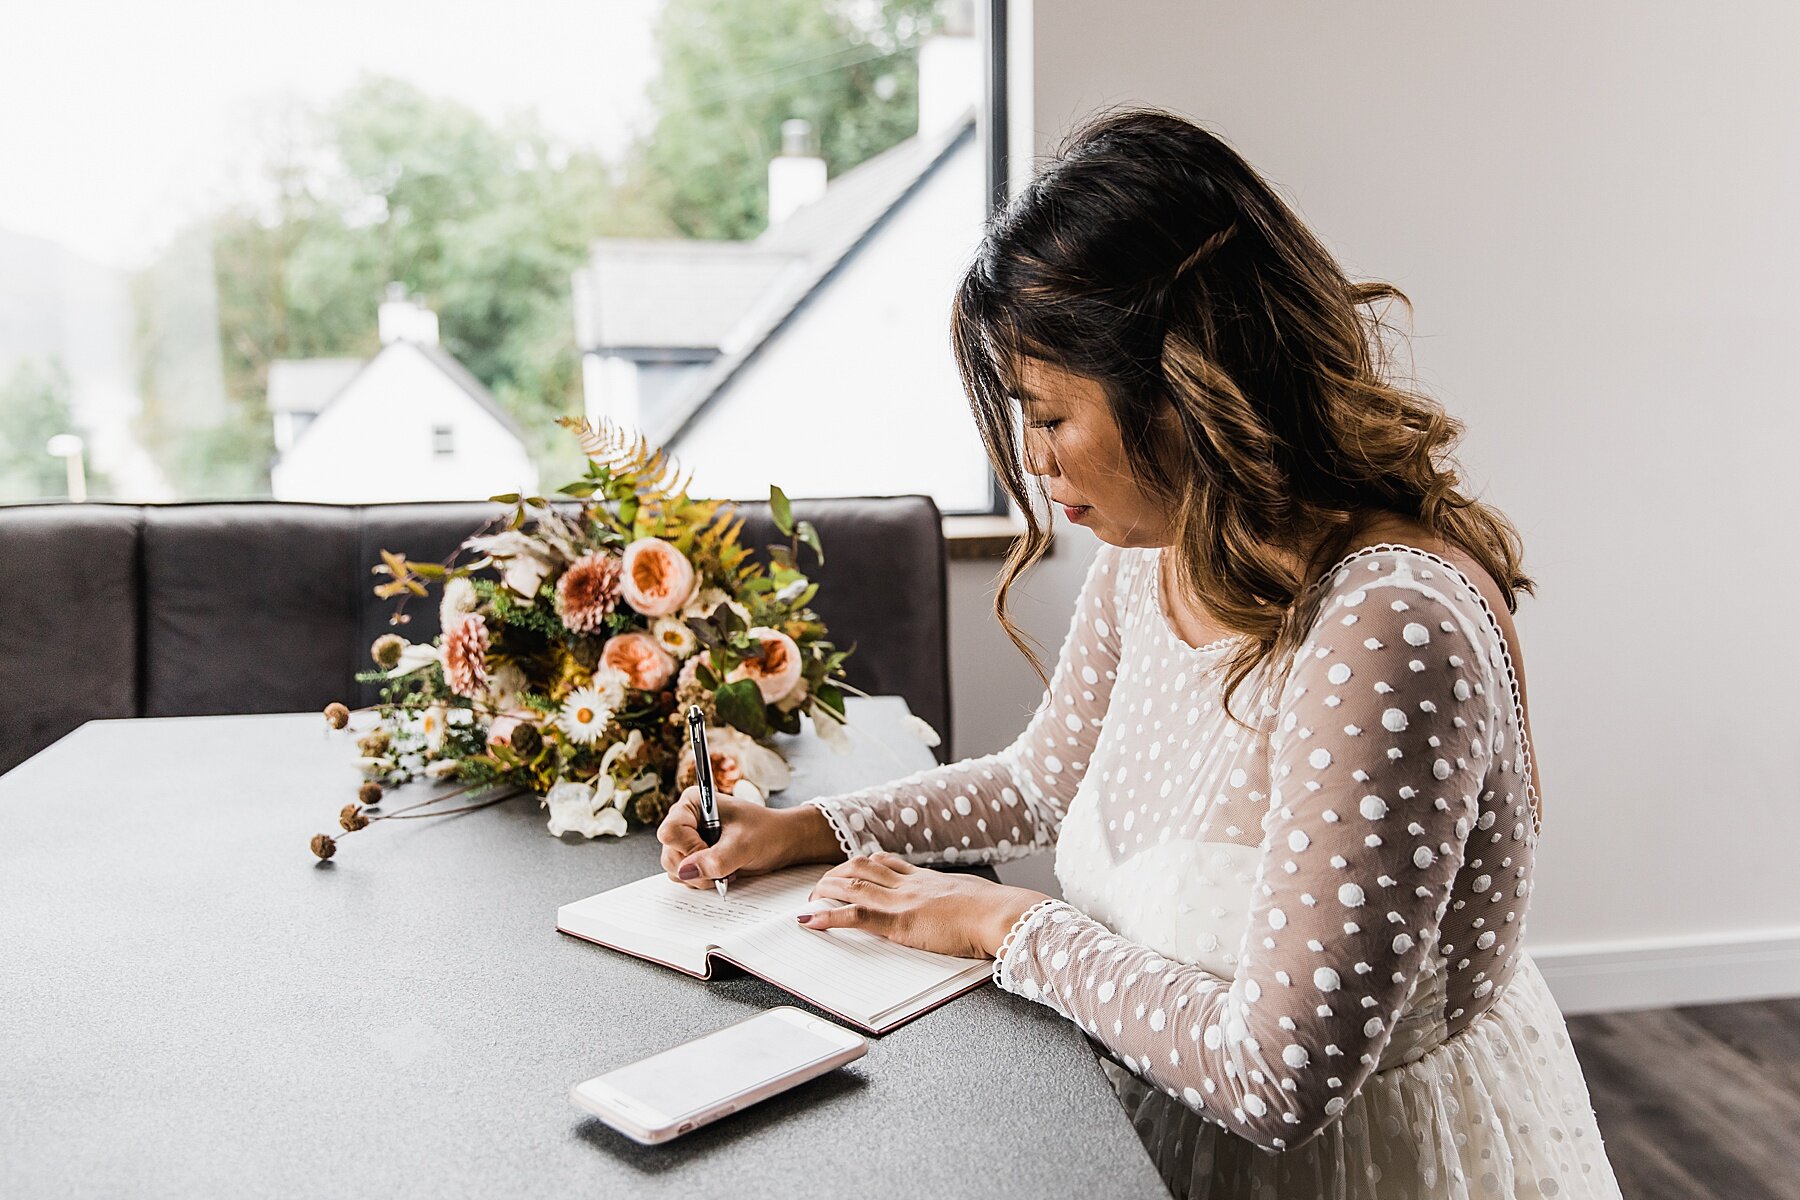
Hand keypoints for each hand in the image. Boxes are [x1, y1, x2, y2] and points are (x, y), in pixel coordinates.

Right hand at [657, 787, 838, 888]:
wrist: (780, 842)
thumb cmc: (766, 832)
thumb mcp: (743, 845)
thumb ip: (715, 859)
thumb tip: (686, 871)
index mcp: (693, 804)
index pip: (670, 831)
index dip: (688, 848)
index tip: (710, 852)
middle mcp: (686, 820)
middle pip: (669, 854)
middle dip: (696, 867)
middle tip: (723, 865)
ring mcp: (688, 840)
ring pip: (675, 869)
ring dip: (700, 877)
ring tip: (726, 868)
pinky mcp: (694, 857)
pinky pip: (685, 877)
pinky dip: (702, 881)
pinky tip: (723, 873)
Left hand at [798, 852, 1049, 959]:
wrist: (1001, 915)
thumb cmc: (997, 912)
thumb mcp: (976, 898)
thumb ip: (963, 899)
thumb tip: (971, 906)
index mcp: (928, 879)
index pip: (888, 863)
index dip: (864, 864)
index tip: (851, 867)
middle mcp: (910, 885)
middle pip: (862, 869)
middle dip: (835, 875)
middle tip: (820, 887)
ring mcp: (902, 901)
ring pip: (852, 885)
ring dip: (825, 891)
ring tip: (808, 901)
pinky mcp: (898, 922)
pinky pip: (855, 915)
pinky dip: (828, 917)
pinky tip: (810, 921)